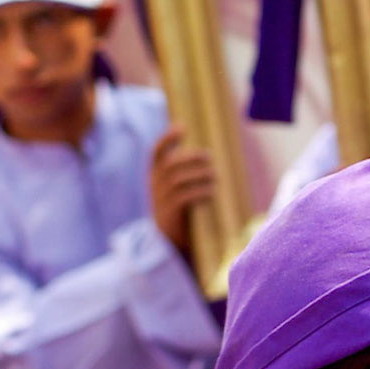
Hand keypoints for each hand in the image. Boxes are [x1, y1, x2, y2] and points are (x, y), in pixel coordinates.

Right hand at [150, 126, 216, 252]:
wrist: (168, 241)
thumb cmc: (177, 210)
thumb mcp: (174, 189)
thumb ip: (181, 172)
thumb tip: (203, 153)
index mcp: (155, 176)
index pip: (156, 153)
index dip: (167, 139)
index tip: (182, 127)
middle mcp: (155, 185)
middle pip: (171, 164)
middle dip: (191, 158)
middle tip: (209, 158)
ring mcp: (162, 199)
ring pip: (179, 180)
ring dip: (200, 175)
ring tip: (214, 176)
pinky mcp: (171, 213)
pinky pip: (185, 198)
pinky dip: (200, 192)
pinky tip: (211, 193)